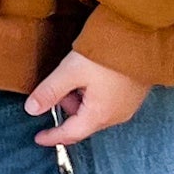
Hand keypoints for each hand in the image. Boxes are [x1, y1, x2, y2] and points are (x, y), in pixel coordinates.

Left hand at [27, 48, 149, 148]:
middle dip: (67, 107)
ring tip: (77, 73)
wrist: (142, 36)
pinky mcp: (134, 93)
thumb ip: (50, 91)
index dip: (52, 136)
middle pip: (83, 121)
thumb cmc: (108, 54)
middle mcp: (116, 116)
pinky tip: (92, 73)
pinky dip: (94, 93)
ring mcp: (128, 105)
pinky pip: (108, 101)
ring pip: (95, 110)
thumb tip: (31, 109)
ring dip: (81, 98)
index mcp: (100, 115)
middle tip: (59, 84)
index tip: (38, 138)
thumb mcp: (72, 71)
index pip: (71, 134)